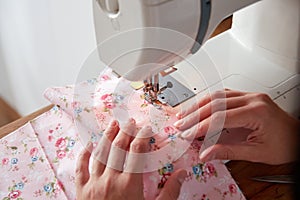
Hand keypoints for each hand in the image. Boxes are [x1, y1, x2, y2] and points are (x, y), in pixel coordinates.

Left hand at [76, 119, 186, 199]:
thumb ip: (170, 192)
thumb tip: (182, 173)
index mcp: (129, 185)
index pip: (137, 152)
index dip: (142, 137)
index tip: (146, 129)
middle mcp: (110, 180)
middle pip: (118, 148)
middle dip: (125, 132)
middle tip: (131, 122)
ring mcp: (93, 184)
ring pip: (99, 153)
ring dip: (107, 136)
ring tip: (113, 124)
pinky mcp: (81, 191)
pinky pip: (81, 168)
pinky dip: (84, 154)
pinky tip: (89, 144)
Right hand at [174, 89, 299, 164]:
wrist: (298, 137)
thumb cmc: (285, 144)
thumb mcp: (257, 153)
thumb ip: (228, 152)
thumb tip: (206, 154)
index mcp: (257, 112)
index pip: (220, 117)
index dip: (200, 126)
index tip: (187, 134)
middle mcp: (253, 99)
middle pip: (216, 102)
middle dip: (194, 114)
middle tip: (180, 124)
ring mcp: (250, 95)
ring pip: (218, 95)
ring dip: (198, 105)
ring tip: (184, 115)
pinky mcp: (247, 96)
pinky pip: (224, 95)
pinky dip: (209, 102)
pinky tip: (199, 107)